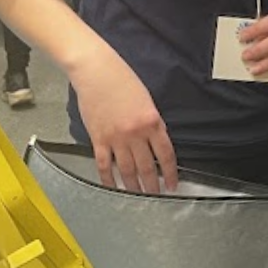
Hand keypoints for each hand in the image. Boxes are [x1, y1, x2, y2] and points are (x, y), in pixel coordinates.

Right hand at [73, 48, 178, 194]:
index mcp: (152, 121)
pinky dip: (109, 179)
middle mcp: (135, 133)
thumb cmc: (121, 79)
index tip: (172, 185)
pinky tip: (113, 188)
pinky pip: (105, 165)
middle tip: (156, 196)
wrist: (96, 71)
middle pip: (147, 167)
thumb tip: (154, 143)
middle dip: (153, 185)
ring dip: (134, 186)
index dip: (170, 173)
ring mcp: (116, 137)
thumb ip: (152, 122)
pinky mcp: (98, 139)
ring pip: (127, 170)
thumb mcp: (146, 100)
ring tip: (138, 196)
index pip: (165, 155)